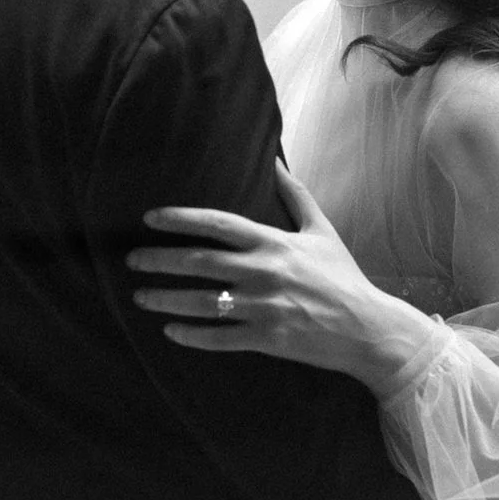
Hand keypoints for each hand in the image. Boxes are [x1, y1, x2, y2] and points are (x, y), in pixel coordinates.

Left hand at [127, 162, 435, 395]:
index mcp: (274, 243)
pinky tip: (170, 332)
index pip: (217, 224)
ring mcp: (263, 307)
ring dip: (165, 299)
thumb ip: (295, 195)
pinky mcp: (266, 339)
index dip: (180, 219)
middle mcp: (264, 272)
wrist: (367, 329)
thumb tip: (276, 160)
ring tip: (140, 296)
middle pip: (199, 262)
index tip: (151, 218)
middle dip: (159, 259)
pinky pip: (219, 338)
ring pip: (201, 302)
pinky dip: (191, 336)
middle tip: (131, 259)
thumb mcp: (321, 231)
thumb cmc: (342, 278)